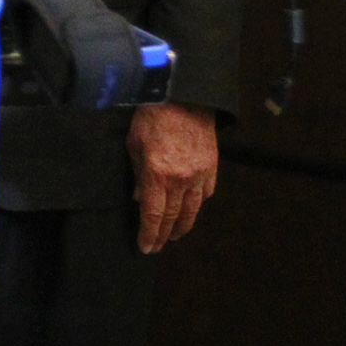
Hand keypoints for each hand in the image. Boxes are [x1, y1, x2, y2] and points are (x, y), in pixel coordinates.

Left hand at [128, 101, 218, 252]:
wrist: (182, 98)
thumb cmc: (151, 118)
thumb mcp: (133, 145)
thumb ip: (137, 174)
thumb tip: (139, 198)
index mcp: (157, 175)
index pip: (153, 215)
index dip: (149, 234)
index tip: (146, 247)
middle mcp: (180, 180)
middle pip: (173, 217)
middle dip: (164, 234)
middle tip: (158, 245)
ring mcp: (199, 175)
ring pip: (192, 210)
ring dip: (183, 225)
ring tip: (174, 234)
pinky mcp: (211, 168)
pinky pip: (205, 193)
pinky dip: (197, 204)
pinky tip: (190, 208)